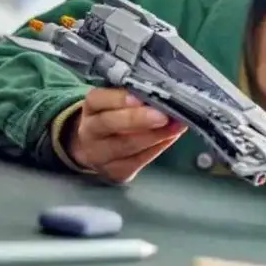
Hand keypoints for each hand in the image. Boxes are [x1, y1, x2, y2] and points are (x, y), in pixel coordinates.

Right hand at [67, 88, 186, 183]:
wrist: (98, 148)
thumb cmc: (116, 117)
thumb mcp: (117, 102)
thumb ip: (135, 96)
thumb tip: (162, 93)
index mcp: (90, 108)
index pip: (98, 100)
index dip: (118, 99)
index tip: (139, 98)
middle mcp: (89, 132)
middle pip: (110, 123)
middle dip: (139, 119)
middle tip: (163, 115)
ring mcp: (99, 155)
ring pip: (126, 145)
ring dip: (155, 135)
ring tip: (175, 126)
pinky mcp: (114, 172)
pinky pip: (138, 161)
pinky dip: (157, 148)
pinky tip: (170, 138)